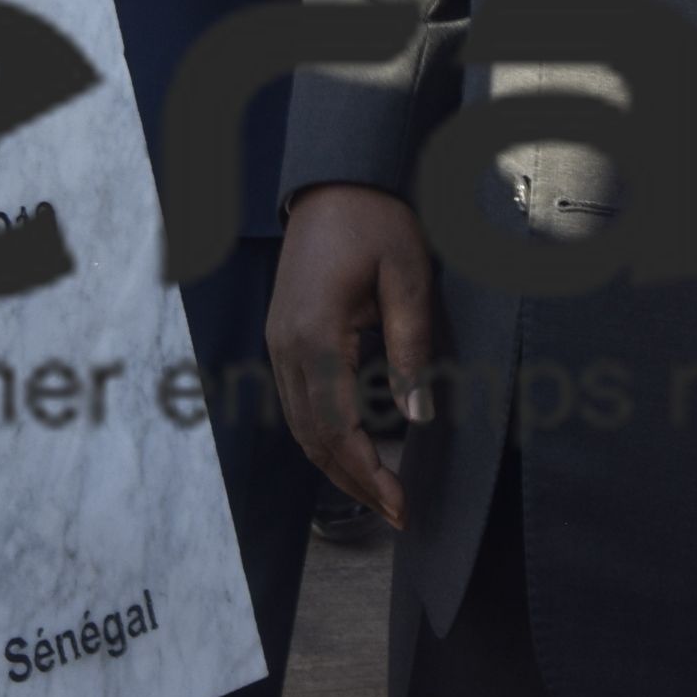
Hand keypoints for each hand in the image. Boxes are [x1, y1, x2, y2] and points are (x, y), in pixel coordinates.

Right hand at [266, 182, 434, 527]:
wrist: (335, 181)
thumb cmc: (376, 221)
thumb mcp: (408, 278)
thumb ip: (411, 348)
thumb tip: (418, 415)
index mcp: (317, 335)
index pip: (340, 428)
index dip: (370, 474)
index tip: (402, 505)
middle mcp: (286, 346)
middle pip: (313, 438)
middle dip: (354, 482)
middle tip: (396, 514)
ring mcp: (278, 343)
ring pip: (300, 426)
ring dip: (336, 464)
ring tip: (379, 493)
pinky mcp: (282, 337)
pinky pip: (298, 402)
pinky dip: (324, 435)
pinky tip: (355, 450)